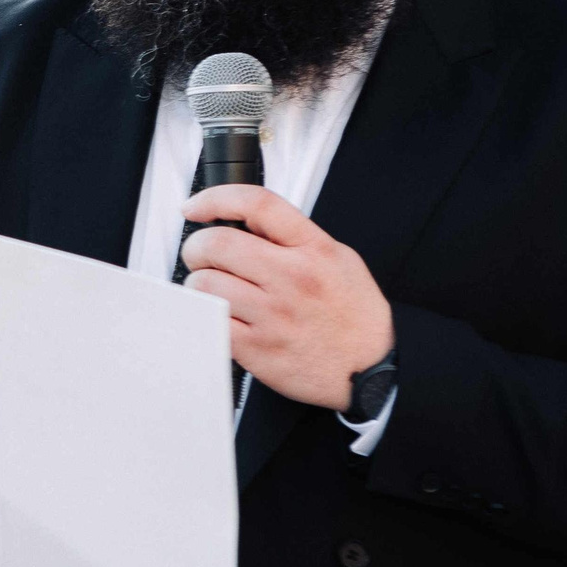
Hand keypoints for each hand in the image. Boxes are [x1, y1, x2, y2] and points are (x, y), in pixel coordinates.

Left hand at [179, 185, 393, 410]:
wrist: (371, 369)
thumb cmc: (352, 314)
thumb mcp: (338, 259)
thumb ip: (292, 237)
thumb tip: (242, 219)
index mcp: (314, 249)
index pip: (257, 204)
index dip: (215, 198)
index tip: (195, 207)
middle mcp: (293, 277)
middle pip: (216, 243)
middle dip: (197, 248)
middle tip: (201, 258)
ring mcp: (274, 315)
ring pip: (204, 284)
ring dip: (198, 285)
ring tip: (213, 290)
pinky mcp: (257, 349)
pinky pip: (209, 322)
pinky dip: (204, 316)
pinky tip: (218, 316)